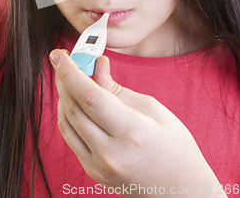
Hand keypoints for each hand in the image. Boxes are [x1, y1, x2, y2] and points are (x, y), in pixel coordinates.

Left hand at [50, 49, 223, 196]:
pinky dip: (69, 115)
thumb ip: (117, 89)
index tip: (58, 55)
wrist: (181, 191)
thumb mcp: (153, 109)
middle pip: (73, 107)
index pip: (89, 95)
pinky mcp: (93, 173)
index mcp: (130, 131)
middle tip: (62, 60)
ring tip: (69, 76)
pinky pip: (71, 138)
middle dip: (63, 78)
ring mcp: (99, 166)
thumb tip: (96, 67)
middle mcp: (110, 152)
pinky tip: (75, 100)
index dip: (70, 71)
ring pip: (66, 123)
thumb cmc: (175, 147)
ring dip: (63, 96)